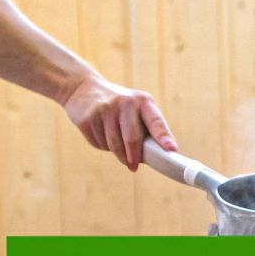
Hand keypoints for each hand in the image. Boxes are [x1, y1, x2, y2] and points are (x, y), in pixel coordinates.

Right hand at [60, 72, 176, 170]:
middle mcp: (125, 103)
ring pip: (114, 145)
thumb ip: (147, 129)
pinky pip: (99, 143)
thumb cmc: (119, 107)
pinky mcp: (87, 118)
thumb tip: (154, 158)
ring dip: (119, 154)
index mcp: (143, 101)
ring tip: (119, 150)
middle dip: (134, 157)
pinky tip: (101, 134)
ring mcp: (104, 109)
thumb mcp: (136, 109)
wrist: (83, 89)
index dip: (163, 137)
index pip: (156, 121)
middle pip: (132, 138)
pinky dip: (102, 146)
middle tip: (134, 167)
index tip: (171, 150)